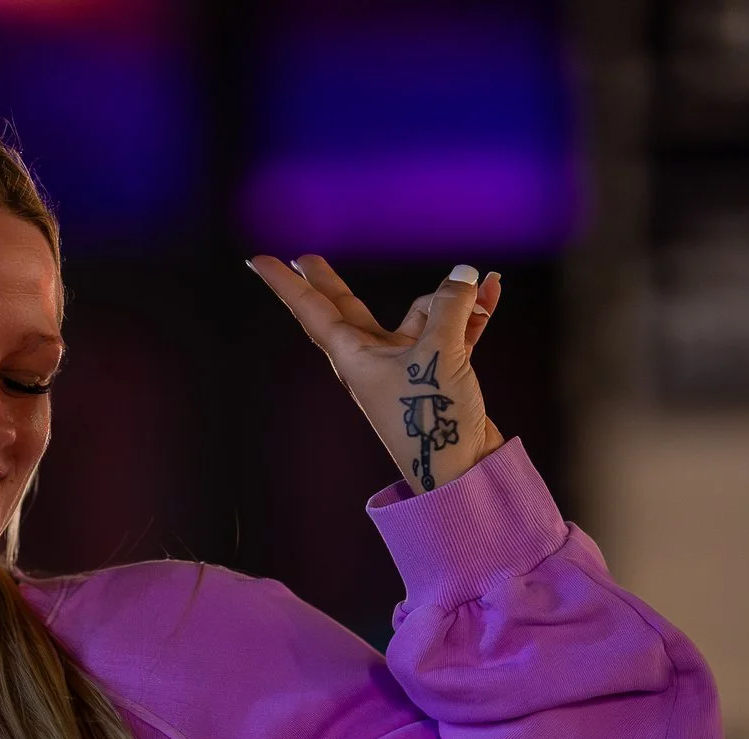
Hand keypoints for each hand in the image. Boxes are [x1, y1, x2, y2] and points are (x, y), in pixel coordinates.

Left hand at [247, 257, 505, 493]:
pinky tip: (491, 290)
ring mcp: (404, 365)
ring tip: (481, 288)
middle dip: (330, 281)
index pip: (310, 308)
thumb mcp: (438, 353)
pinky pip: (449, 331)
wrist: (461, 470)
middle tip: (306, 258)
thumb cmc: (430, 418)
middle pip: (347, 308)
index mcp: (353, 355)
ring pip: (420, 314)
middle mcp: (373, 358)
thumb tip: (465, 276)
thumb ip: (450, 306)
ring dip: (452, 300)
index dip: (285, 282)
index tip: (257, 261)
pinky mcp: (435, 374)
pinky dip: (470, 314)